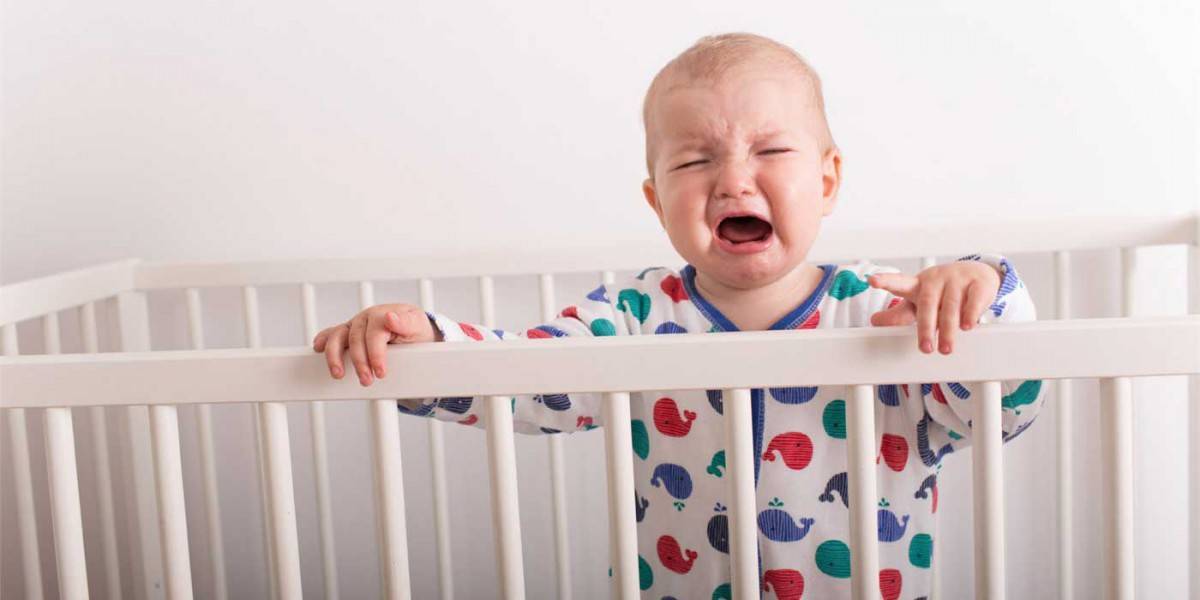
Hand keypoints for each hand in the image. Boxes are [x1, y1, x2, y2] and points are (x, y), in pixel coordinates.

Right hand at [311, 303, 438, 385]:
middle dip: (359, 362)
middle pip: (355, 339)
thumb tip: (390, 317)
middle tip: (367, 380)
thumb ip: (406, 322)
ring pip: (338, 337)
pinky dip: (323, 341)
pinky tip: (318, 349)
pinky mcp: (348, 333)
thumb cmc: (415, 329)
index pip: (374, 334)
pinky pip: (331, 334)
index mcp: (382, 314)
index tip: (381, 372)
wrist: (412, 330)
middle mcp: (365, 318)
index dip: (376, 354)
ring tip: (338, 374)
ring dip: (334, 356)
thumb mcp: (418, 325)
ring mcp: (355, 325)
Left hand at [866, 261, 1000, 354]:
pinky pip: (973, 299)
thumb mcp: (919, 300)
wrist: (978, 274)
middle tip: (925, 348)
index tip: (872, 280)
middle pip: (927, 303)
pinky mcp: (977, 284)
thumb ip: (899, 313)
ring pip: (950, 306)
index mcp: (918, 284)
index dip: (886, 281)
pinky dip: (970, 314)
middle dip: (925, 327)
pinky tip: (967, 326)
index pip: (900, 282)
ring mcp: (957, 280)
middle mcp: (936, 280)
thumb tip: (875, 321)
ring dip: (948, 329)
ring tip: (946, 348)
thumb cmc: (943, 291)